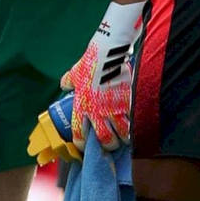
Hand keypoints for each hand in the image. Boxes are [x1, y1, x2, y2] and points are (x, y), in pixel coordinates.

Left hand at [60, 4, 143, 151]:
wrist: (107, 53)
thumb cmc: (90, 63)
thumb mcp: (76, 73)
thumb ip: (70, 81)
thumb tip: (64, 84)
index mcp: (81, 106)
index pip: (79, 133)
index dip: (81, 144)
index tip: (85, 147)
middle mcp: (97, 111)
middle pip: (104, 139)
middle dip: (108, 145)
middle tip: (110, 145)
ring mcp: (113, 108)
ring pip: (121, 134)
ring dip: (123, 139)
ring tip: (124, 139)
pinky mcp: (127, 103)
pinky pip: (132, 121)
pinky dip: (133, 128)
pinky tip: (134, 129)